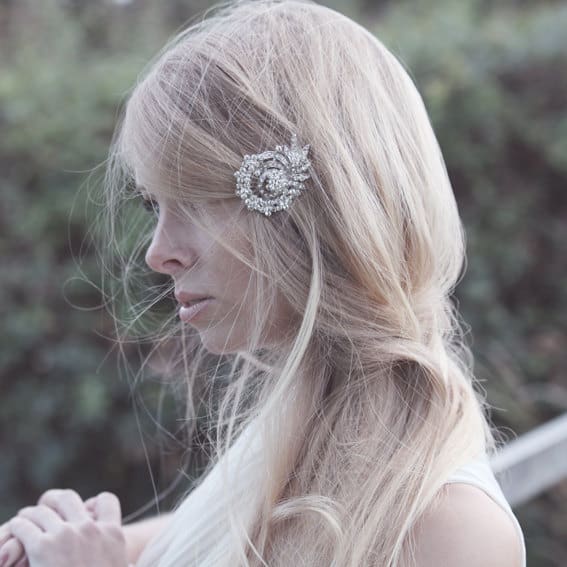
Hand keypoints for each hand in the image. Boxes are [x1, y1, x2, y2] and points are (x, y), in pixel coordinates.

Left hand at [1, 489, 127, 566]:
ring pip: (41, 510)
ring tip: (23, 523)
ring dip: (30, 516)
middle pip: (68, 498)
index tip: (82, 513)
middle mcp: (90, 528)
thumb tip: (130, 564)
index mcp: (112, 534)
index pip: (106, 501)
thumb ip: (122, 563)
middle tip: (44, 512)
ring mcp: (66, 535)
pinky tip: (14, 534)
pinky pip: (24, 526)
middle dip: (54, 502)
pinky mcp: (42, 547)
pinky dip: (17, 527)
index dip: (92, 503)